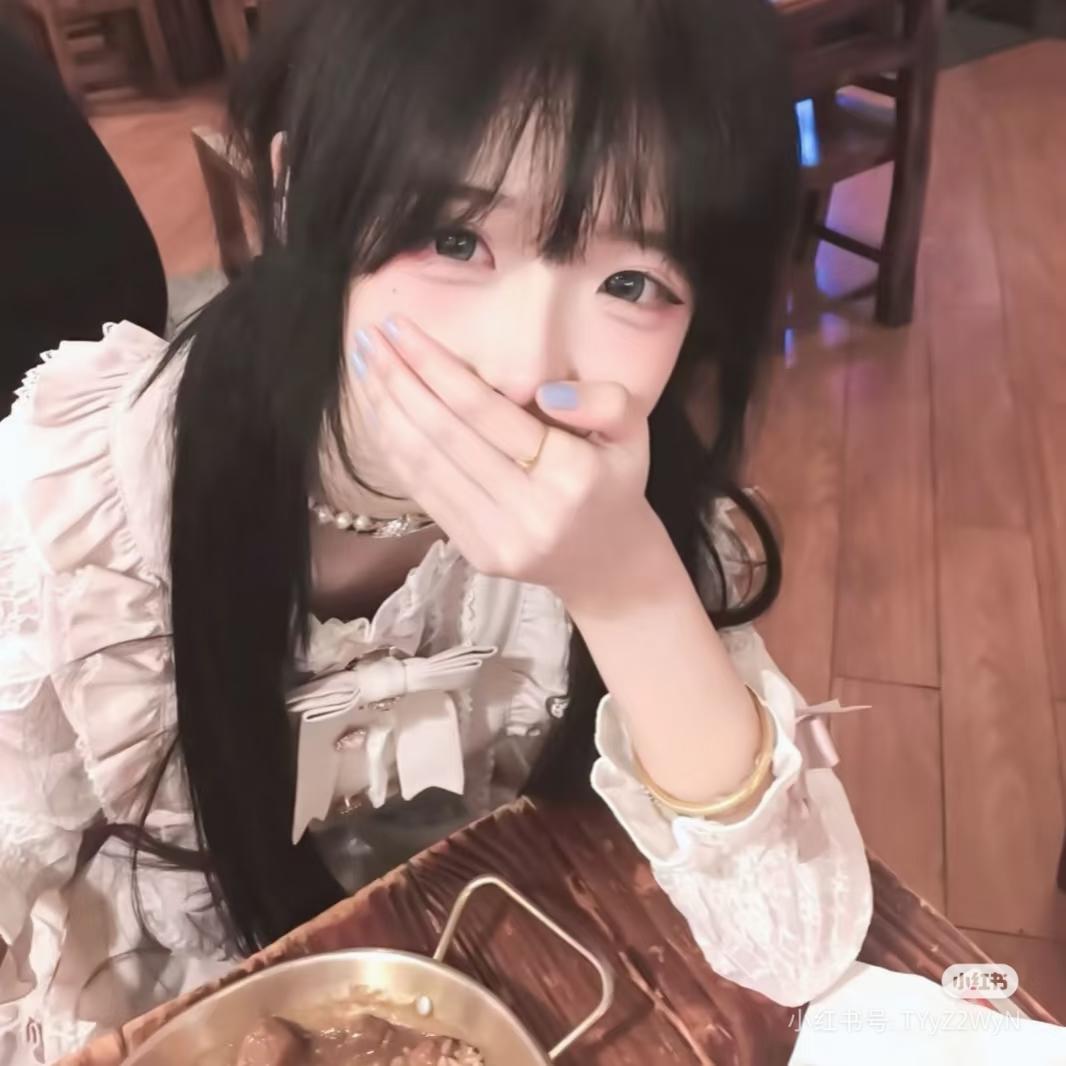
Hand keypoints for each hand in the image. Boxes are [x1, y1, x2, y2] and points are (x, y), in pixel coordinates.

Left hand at [348, 316, 659, 604]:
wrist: (608, 563)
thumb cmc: (614, 482)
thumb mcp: (634, 432)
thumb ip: (605, 401)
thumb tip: (545, 392)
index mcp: (572, 473)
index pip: (485, 410)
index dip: (435, 365)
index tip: (399, 327)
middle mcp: (531, 511)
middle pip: (444, 434)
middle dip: (398, 381)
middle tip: (367, 338)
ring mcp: (499, 539)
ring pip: (425, 465)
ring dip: (385, 411)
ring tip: (364, 368)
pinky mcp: (477, 555)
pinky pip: (425, 494)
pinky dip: (396, 449)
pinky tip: (380, 413)